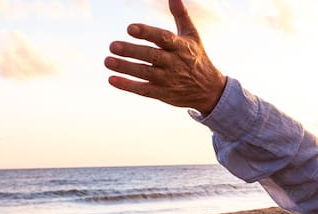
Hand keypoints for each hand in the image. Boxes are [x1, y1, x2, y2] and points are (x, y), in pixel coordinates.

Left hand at [104, 0, 225, 114]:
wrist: (210, 90)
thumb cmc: (197, 58)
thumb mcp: (192, 36)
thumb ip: (181, 15)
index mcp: (180, 46)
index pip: (163, 38)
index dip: (147, 33)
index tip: (130, 28)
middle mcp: (174, 63)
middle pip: (151, 56)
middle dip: (131, 51)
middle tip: (112, 45)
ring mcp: (168, 80)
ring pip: (145, 73)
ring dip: (125, 68)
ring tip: (107, 61)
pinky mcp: (163, 94)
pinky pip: (144, 90)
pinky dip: (128, 86)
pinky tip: (112, 80)